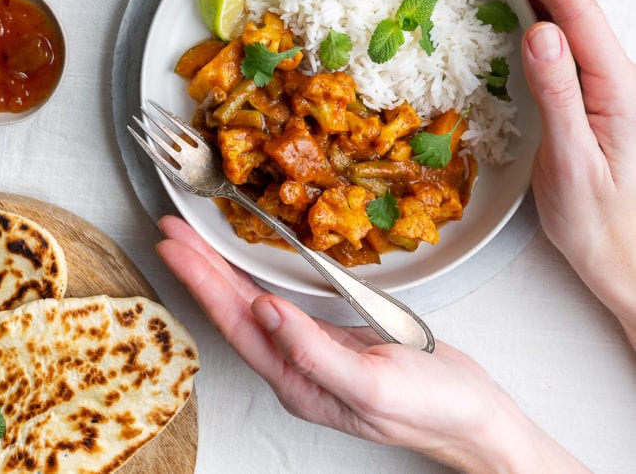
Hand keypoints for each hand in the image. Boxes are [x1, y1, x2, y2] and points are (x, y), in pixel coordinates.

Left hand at [157, 216, 587, 472]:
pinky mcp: (332, 337)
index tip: (173, 245)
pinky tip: (244, 262)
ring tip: (192, 238)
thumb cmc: (431, 407)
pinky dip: (255, 275)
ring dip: (219, 269)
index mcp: (297, 379)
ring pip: (251, 303)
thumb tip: (263, 310)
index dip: (200, 282)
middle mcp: (294, 365)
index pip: (235, 322)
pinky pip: (280, 299)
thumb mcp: (372, 382)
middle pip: (233, 310)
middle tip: (169, 227)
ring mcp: (311, 351)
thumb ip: (314, 350)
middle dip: (198, 267)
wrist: (475, 418)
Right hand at [486, 0, 635, 343]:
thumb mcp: (573, 165)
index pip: (577, 15)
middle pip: (573, 9)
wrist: (630, 267)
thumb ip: (558, 95)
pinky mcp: (590, 103)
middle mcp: (614, 81)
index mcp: (616, 89)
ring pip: (569, 23)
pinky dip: (537, 14)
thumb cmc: (602, 226)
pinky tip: (520, 6)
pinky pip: (563, 45)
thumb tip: (540, 31)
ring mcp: (604, 90)